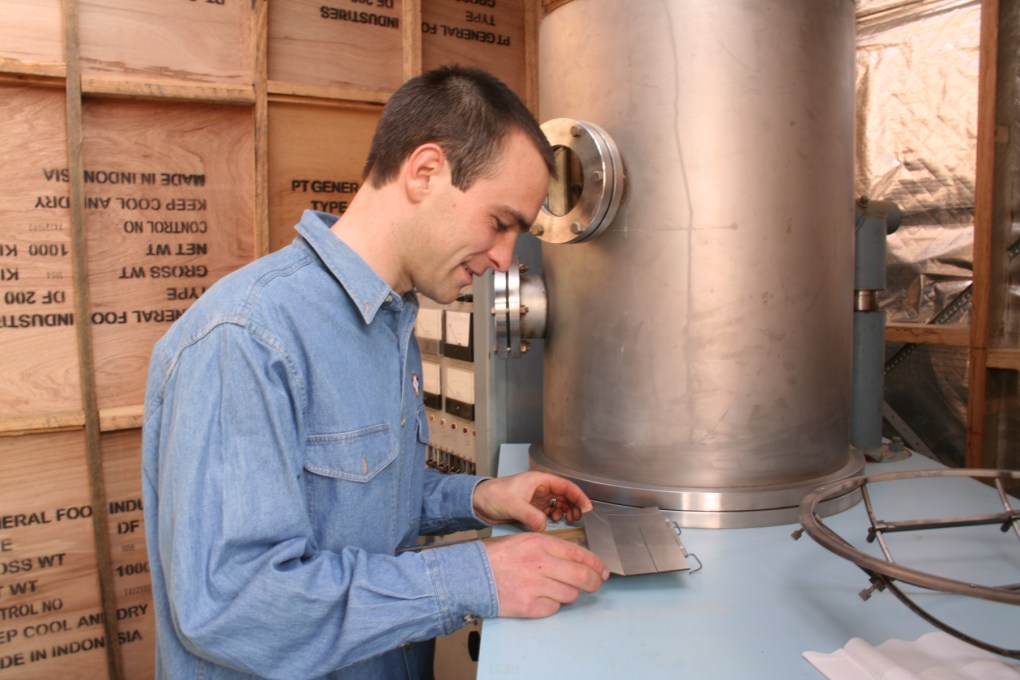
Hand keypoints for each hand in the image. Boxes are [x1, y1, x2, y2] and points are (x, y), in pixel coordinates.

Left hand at [473, 471, 592, 530]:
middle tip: (578, 518)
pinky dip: (556, 517)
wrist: (478, 503)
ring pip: (559, 503)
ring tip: (568, 521)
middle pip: (565, 494)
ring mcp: (537, 498)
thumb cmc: (494, 496)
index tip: (587, 508)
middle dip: (574, 505)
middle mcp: (541, 488)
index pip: (565, 485)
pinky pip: (550, 511)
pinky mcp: (532, 507)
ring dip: (566, 511)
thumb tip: (545, 526)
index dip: (578, 496)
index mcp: (539, 480)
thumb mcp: (513, 504)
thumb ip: (530, 515)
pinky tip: (554, 523)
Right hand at [484, 532, 608, 617]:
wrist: (471, 575)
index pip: (580, 554)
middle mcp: (540, 563)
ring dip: (570, 594)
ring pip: (571, 594)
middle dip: (594, 582)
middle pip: (582, 576)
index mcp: (541, 543)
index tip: (602, 571)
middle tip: (595, 584)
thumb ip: (551, 549)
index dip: (596, 564)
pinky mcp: (529, 606)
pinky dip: (553, 605)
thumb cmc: (498, 557)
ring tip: (560, 590)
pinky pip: (554, 608)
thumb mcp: (526, 542)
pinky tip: (543, 598)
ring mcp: (535, 586)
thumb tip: (578, 560)